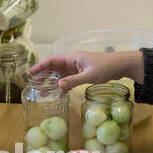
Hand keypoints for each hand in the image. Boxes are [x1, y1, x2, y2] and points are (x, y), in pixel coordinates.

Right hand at [29, 50, 143, 90]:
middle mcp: (73, 61)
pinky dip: (63, 85)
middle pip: (54, 67)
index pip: (52, 61)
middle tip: (33, 84)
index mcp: (72, 58)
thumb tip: (58, 86)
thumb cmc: (106, 68)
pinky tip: (59, 94)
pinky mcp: (83, 73)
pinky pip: (69, 79)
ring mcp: (78, 67)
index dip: (40, 66)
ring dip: (52, 81)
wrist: (121, 65)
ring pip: (61, 74)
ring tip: (43, 90)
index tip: (30, 73)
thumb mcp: (89, 76)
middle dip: (43, 75)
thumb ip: (73, 81)